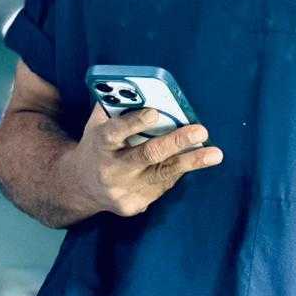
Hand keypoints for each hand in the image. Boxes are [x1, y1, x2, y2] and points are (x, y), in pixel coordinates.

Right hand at [60, 103, 223, 217]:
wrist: (80, 185)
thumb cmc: (98, 144)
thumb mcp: (98, 123)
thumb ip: (116, 105)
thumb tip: (144, 89)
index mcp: (100, 143)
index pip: (115, 132)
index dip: (135, 122)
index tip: (155, 113)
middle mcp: (111, 169)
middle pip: (147, 155)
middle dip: (176, 142)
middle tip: (201, 131)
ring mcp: (122, 191)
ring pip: (162, 175)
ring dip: (191, 162)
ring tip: (215, 154)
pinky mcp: (133, 206)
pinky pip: (162, 186)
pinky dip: (178, 171)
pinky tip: (193, 160)